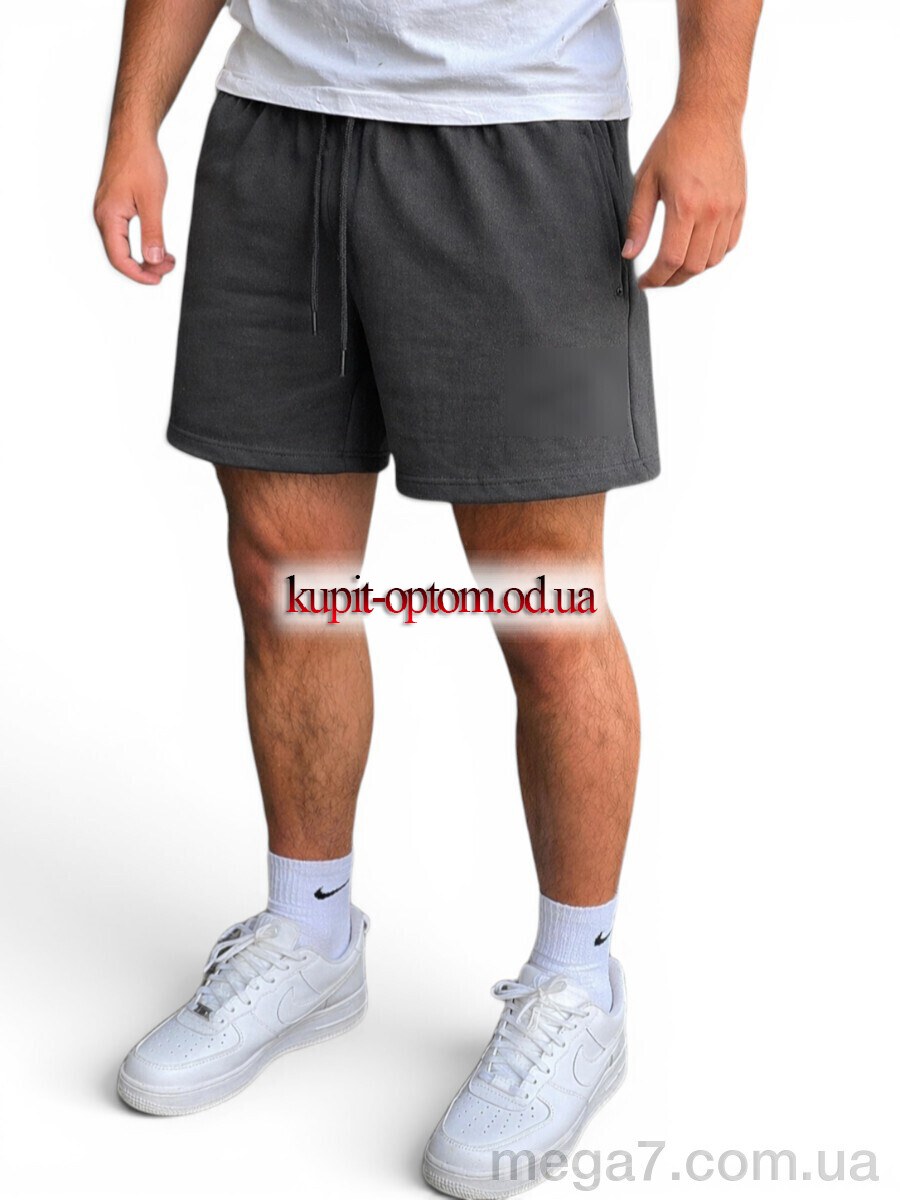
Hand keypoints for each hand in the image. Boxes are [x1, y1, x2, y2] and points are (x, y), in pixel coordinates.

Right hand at [94, 137, 175, 284]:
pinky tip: (155, 244)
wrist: (132, 134)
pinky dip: (139, 244)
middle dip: (145, 267)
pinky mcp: (113, 206)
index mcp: (109, 217)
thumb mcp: (152, 200)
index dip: (139, 274)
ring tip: (166, 258)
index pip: (119, 259)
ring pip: (122, 246)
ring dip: (143, 256)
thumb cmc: (140, 160)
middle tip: (169, 267)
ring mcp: (107, 211)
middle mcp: (103, 216)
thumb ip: (153, 232)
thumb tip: (154, 259)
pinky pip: (123, 235)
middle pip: (119, 256)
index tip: (159, 279)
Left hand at [623, 109, 745, 287]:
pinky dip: (713, 255)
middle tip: (658, 278)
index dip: (656, 278)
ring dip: (692, 269)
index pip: (671, 260)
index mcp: (684, 206)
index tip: (645, 282)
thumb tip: (630, 254)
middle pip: (693, 266)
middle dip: (672, 279)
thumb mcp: (646, 180)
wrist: (710, 116)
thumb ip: (638, 221)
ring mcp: (729, 209)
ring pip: (713, 260)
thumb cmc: (674, 143)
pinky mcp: (740, 204)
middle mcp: (711, 211)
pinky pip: (729, 243)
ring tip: (675, 265)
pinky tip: (697, 250)